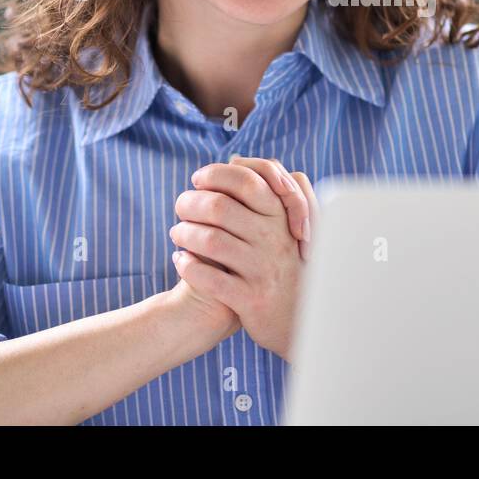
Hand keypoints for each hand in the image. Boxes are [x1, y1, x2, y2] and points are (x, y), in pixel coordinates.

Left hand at [171, 158, 317, 360]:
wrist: (301, 318)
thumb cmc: (284, 263)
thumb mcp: (286, 224)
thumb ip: (267, 191)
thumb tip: (235, 159)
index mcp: (282, 216)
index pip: (246, 180)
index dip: (215, 175)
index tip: (198, 180)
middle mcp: (275, 239)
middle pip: (220, 206)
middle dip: (190, 202)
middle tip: (180, 207)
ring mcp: (263, 270)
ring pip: (210, 241)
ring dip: (184, 233)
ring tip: (177, 234)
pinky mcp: (250, 299)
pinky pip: (209, 278)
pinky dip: (188, 266)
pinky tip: (181, 261)